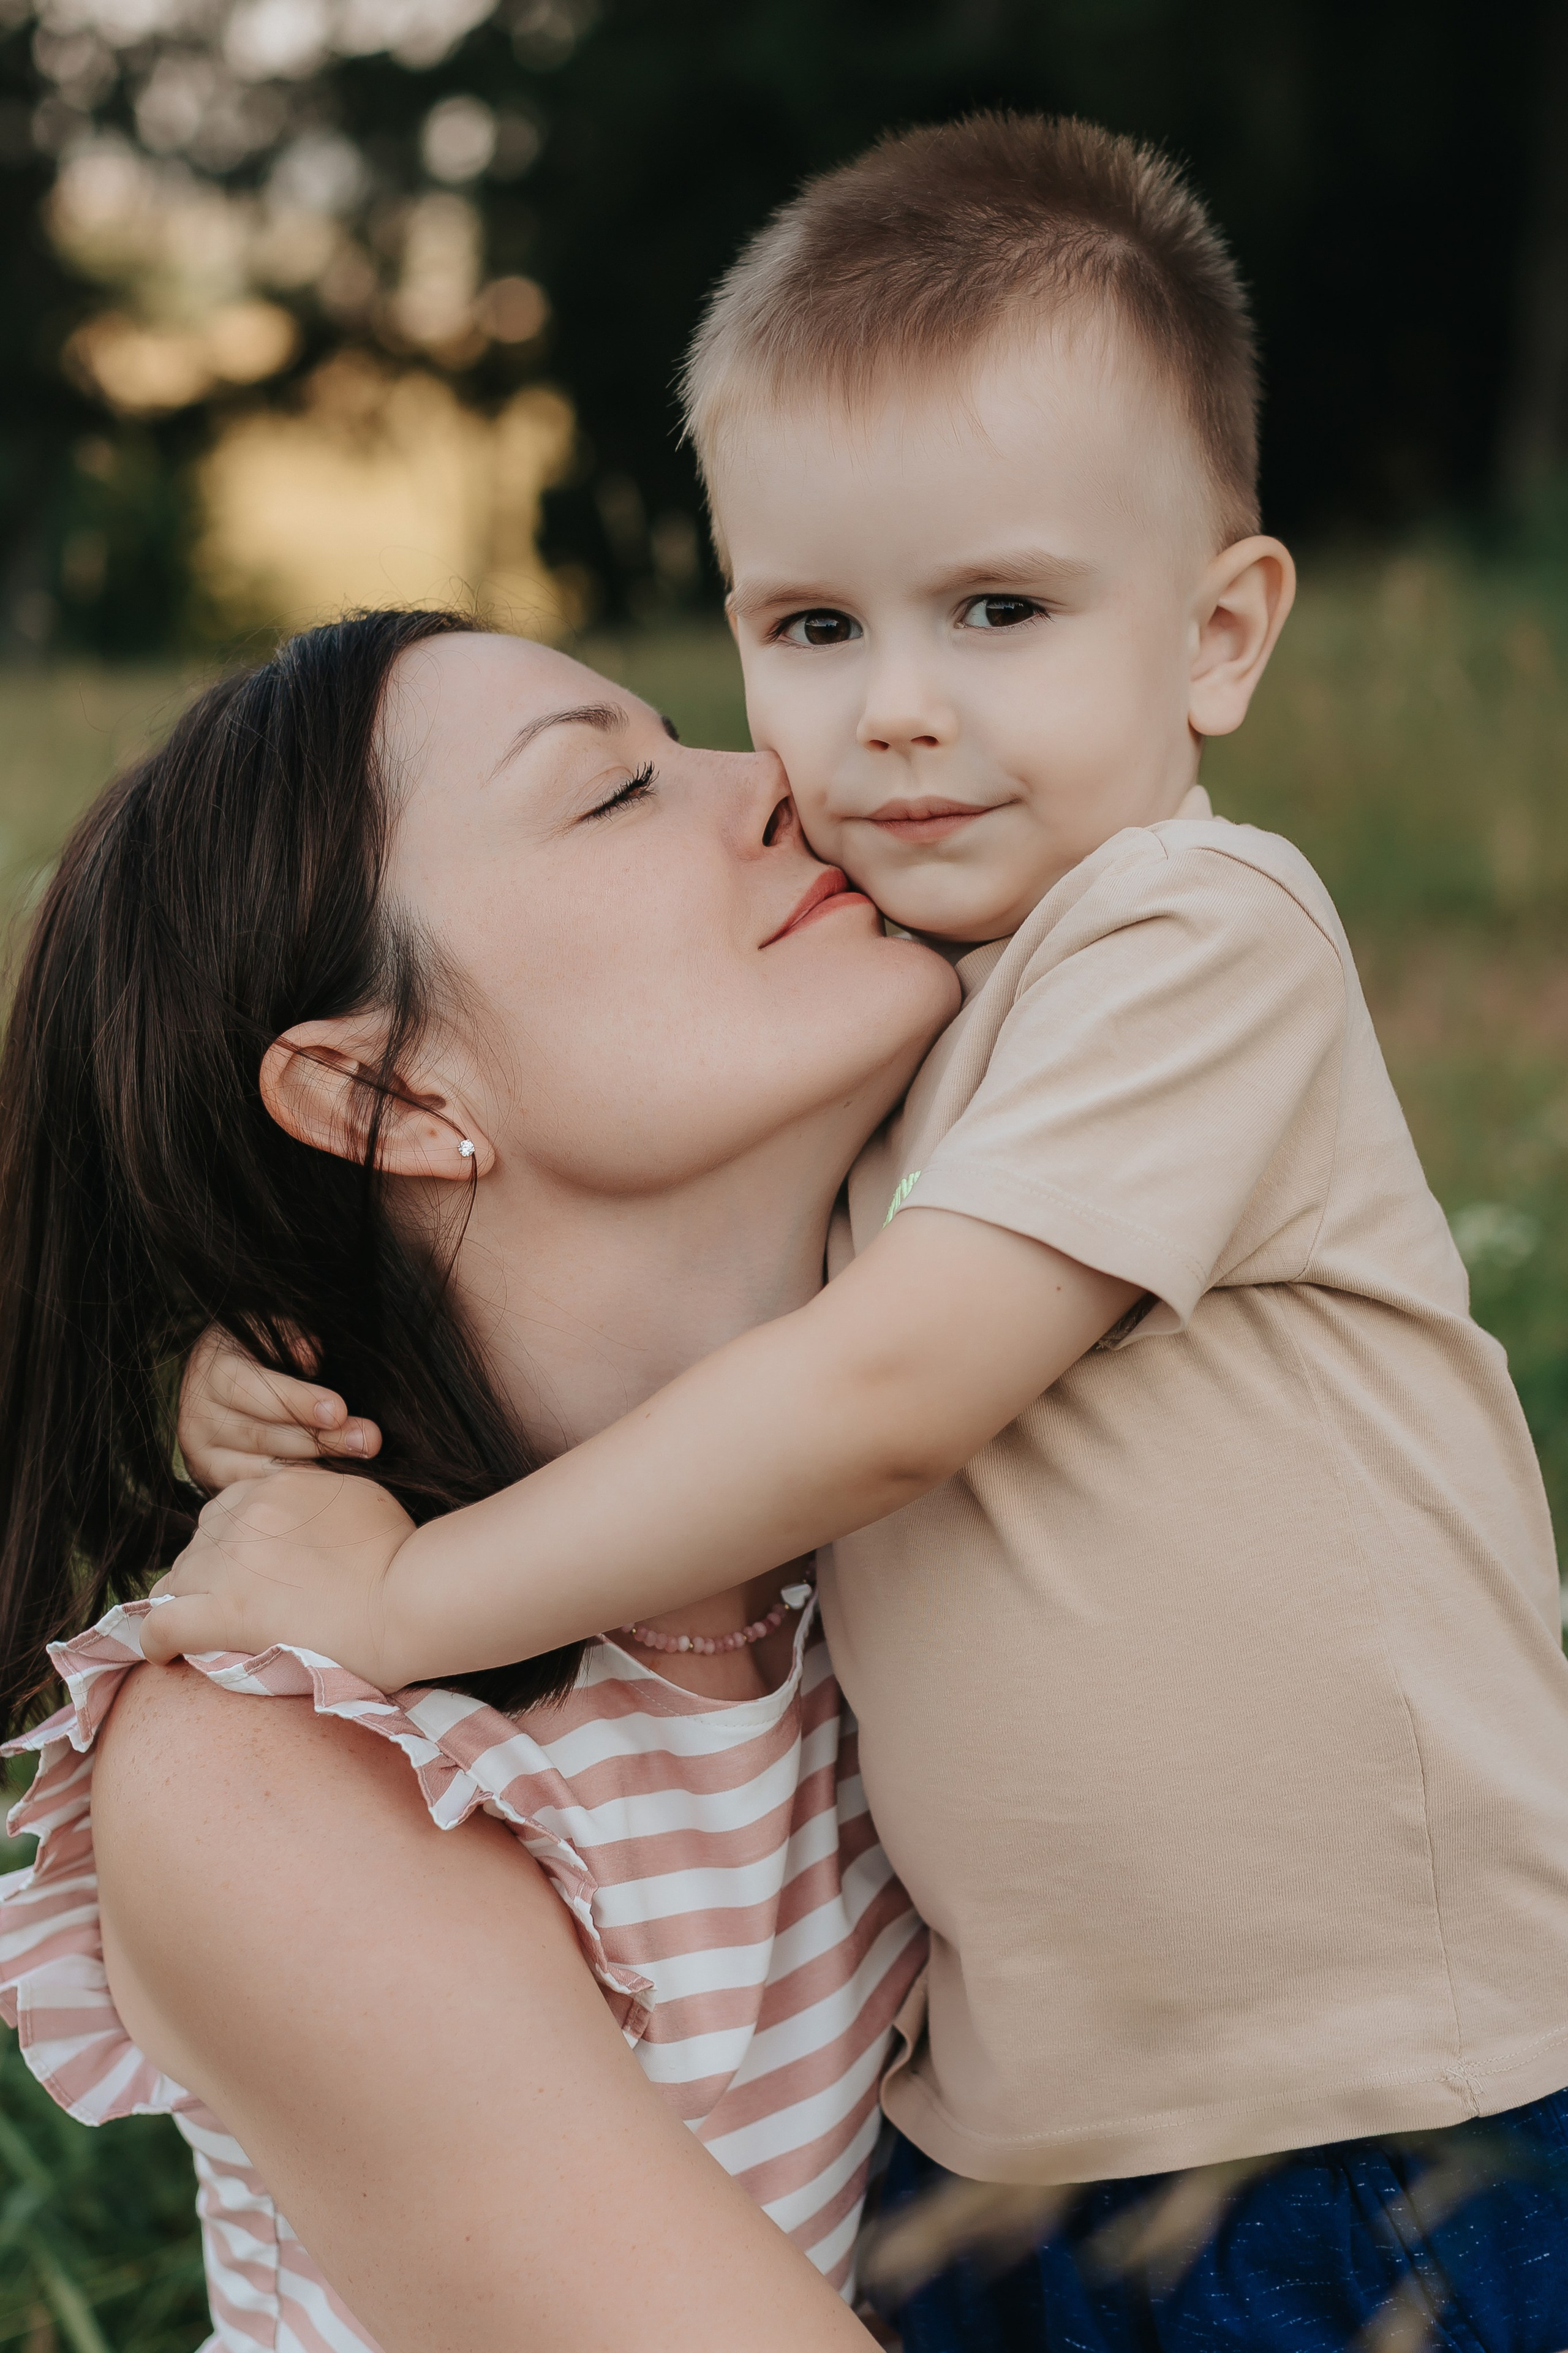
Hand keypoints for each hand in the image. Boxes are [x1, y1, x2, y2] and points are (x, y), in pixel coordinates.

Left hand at [142, 1466, 417, 1687]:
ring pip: (175, 1582)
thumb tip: (299, 1519)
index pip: (227, 1510)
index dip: (233, 1544)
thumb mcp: (359, 1499)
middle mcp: (246, 1514)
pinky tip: (168, 1656)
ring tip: (207, 1635)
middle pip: (199, 1544)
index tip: (249, 1574)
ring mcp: (231, 1561)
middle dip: (210, 1573)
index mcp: (277, 1486)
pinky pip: (161, 1625)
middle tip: (238, 1607)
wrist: (411, 1598)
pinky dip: (158, 1641)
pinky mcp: (225, 1612)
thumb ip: (315, 1501)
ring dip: (188, 1605)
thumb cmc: (402, 1555)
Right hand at [178, 1327, 382, 1493]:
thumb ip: (289, 1335)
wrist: (222, 1384)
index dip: (296, 1401)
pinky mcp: (217, 1485)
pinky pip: (258, 1493)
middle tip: (368, 1441)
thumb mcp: (269, 1328)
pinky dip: (296, 1490)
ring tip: (360, 1464)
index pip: (249, 1389)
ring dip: (316, 1470)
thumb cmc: (259, 1349)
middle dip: (320, 1440)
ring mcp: (204, 1458)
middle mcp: (198, 1419)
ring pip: (261, 1471)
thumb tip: (308, 1355)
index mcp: (211, 1372)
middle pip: (261, 1436)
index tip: (339, 1410)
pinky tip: (333, 1487)